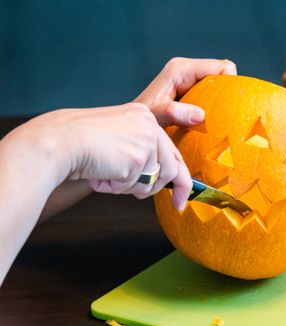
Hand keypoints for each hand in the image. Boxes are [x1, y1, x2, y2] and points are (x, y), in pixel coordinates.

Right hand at [41, 103, 190, 209]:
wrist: (58, 141)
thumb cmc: (79, 143)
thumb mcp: (117, 139)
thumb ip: (140, 152)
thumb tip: (159, 180)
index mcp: (144, 117)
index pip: (172, 151)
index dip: (182, 178)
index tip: (184, 198)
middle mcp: (149, 125)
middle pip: (172, 169)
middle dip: (164, 191)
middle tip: (174, 205)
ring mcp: (146, 140)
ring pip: (153, 181)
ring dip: (130, 187)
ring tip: (108, 176)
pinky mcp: (139, 157)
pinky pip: (134, 186)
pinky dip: (116, 188)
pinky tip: (101, 175)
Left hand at [133, 57, 236, 204]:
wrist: (129, 129)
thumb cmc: (139, 123)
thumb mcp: (155, 118)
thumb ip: (173, 112)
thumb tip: (200, 114)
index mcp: (181, 70)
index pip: (222, 67)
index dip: (232, 84)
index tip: (231, 108)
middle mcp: (186, 70)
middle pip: (224, 75)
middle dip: (230, 93)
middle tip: (229, 118)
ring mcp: (189, 80)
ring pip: (220, 86)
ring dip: (223, 102)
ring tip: (222, 122)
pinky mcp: (190, 92)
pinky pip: (213, 94)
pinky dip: (217, 107)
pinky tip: (212, 124)